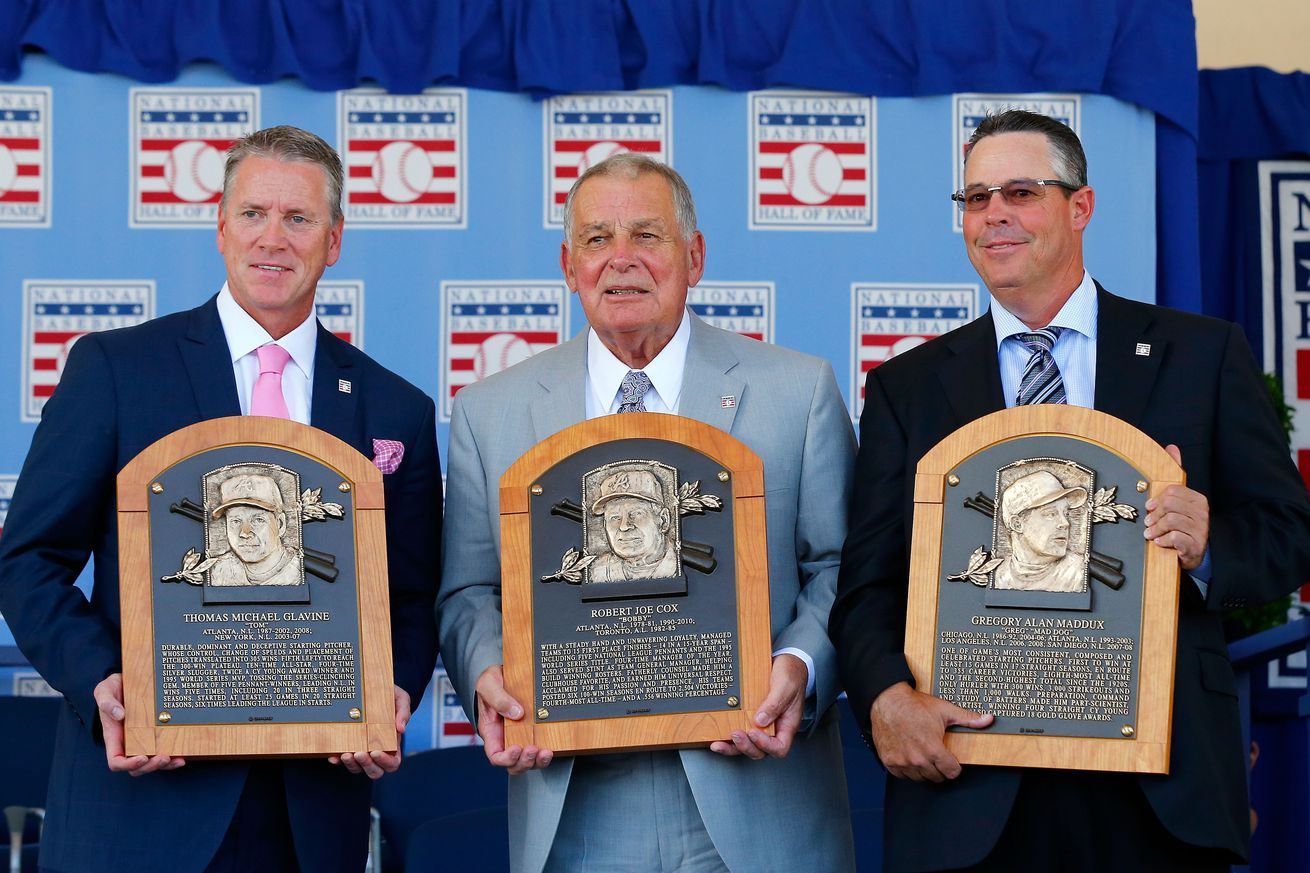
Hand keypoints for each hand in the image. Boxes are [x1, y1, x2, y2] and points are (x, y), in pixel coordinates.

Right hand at [94, 673, 184, 775]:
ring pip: (151, 763)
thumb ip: (107, 702)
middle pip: (136, 767)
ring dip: (164, 765)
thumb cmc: (113, 688)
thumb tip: (120, 715)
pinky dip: (172, 758)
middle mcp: (128, 743)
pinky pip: (163, 751)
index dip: (128, 764)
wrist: (128, 681)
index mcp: (114, 737)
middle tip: (164, 757)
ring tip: (177, 760)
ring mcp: (142, 741)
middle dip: (150, 766)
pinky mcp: (155, 735)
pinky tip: (182, 756)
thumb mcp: (105, 690)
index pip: (116, 761)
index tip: (141, 757)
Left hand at [330, 685, 409, 778]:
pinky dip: (337, 761)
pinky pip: (342, 760)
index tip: (375, 751)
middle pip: (375, 771)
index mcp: (392, 743)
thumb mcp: (400, 698)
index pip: (393, 762)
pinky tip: (333, 756)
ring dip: (352, 765)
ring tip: (345, 754)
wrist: (371, 688)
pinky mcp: (348, 746)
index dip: (385, 762)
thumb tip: (401, 729)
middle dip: (367, 765)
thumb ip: (404, 711)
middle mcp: (377, 751)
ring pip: (358, 769)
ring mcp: (361, 750)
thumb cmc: (389, 694)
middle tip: (358, 753)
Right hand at [475, 665, 552, 774]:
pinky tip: (553, 745)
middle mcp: (506, 738)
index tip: (517, 748)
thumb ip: (499, 699)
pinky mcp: (534, 730)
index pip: (496, 756)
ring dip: (538, 761)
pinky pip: (541, 747)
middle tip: (533, 749)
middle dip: (524, 762)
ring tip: (546, 752)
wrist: (504, 674)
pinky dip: (546, 752)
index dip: (506, 758)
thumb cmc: (491, 682)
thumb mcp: (488, 685)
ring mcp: (521, 736)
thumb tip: (517, 714)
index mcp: (492, 732)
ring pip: (529, 760)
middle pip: (514, 764)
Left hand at [710, 653, 805, 759]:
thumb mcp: (785, 687)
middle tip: (735, 734)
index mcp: (786, 725)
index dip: (766, 745)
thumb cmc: (791, 675)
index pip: (779, 747)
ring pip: (747, 745)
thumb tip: (760, 721)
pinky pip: (739, 733)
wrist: (785, 663)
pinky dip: (727, 738)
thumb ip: (774, 704)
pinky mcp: (748, 718)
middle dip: (746, 746)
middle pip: (761, 751)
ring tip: (718, 744)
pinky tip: (716, 736)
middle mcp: (773, 729)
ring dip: (732, 747)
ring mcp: (761, 726)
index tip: (753, 731)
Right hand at [869, 682, 991, 782]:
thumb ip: (968, 718)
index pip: (952, 773)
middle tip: (936, 756)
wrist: (887, 700)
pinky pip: (903, 776)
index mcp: (933, 749)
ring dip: (923, 770)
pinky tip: (909, 757)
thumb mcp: (944, 710)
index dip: (954, 766)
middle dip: (939, 768)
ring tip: (923, 756)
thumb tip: (988, 719)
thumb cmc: (914, 705)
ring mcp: (902, 762)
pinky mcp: (889, 761)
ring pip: (920, 778)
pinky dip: (907, 769)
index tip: (950, 760)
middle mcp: (917, 759)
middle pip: (937, 778)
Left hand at [1143, 444, 1209, 570]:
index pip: (1172, 491)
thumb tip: (1172, 447)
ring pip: (1170, 520)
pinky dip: (1163, 540)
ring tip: (1151, 533)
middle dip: (1154, 515)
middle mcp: (1202, 513)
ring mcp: (1200, 529)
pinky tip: (1159, 542)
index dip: (1156, 499)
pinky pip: (1175, 537)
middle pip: (1169, 505)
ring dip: (1155, 528)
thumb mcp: (1178, 501)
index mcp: (1197, 499)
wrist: (1194, 553)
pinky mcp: (1195, 545)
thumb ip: (1174, 475)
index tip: (1149, 507)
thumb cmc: (1182, 525)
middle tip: (1148, 523)